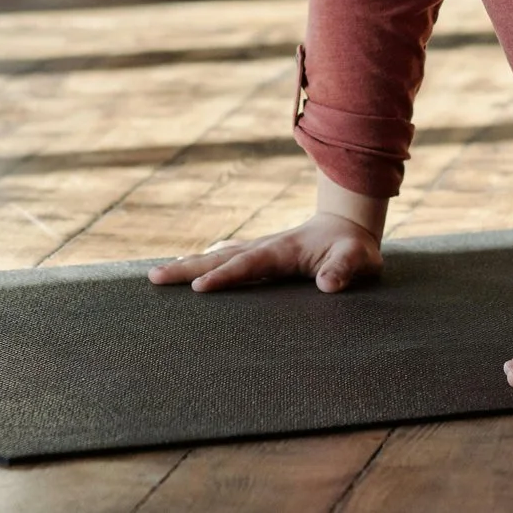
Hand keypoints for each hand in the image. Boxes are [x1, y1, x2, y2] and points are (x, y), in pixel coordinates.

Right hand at [145, 212, 382, 293]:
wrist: (349, 223)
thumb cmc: (355, 247)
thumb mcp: (359, 259)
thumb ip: (344, 269)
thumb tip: (327, 284)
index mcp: (283, 251)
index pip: (248, 265)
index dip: (224, 276)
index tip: (197, 289)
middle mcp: (264, 247)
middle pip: (220, 258)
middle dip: (187, 268)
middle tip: (154, 278)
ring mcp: (259, 249)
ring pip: (217, 256)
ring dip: (188, 265)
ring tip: (156, 275)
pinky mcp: (259, 255)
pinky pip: (225, 259)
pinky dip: (203, 264)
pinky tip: (186, 269)